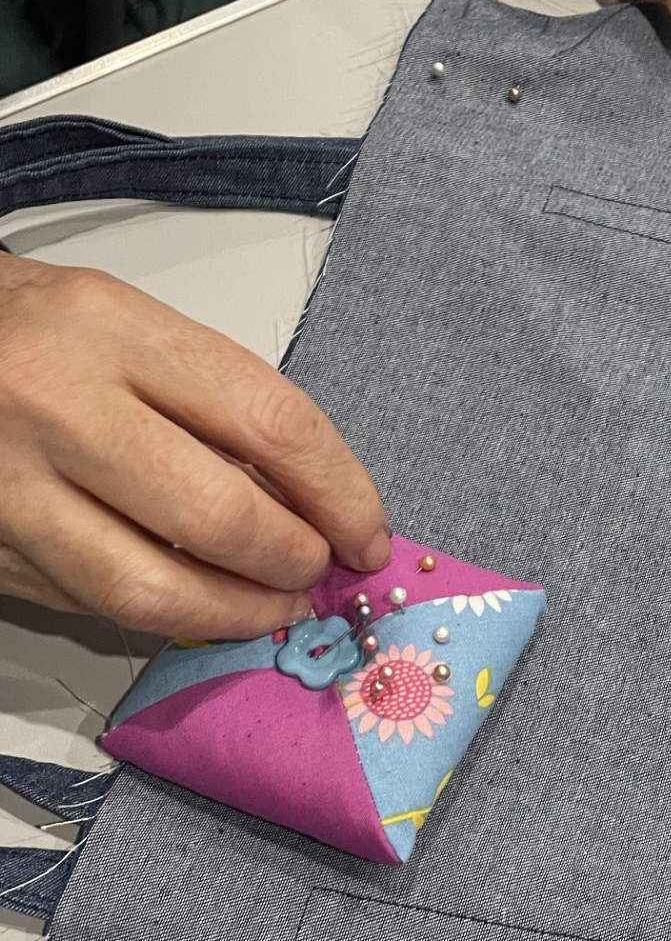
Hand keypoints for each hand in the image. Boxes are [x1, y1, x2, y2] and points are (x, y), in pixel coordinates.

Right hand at [0, 254, 389, 637]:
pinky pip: (92, 603)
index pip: (271, 422)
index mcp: (114, 330)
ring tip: (271, 606)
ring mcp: (10, 485)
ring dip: (233, 614)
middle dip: (290, 561)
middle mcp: (58, 404)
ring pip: (148, 589)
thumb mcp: (129, 326)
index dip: (340, 493)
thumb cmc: (32, 332)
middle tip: (316, 570)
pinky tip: (196, 603)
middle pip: (217, 516)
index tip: (365, 532)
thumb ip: (216, 404)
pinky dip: (160, 615)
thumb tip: (312, 502)